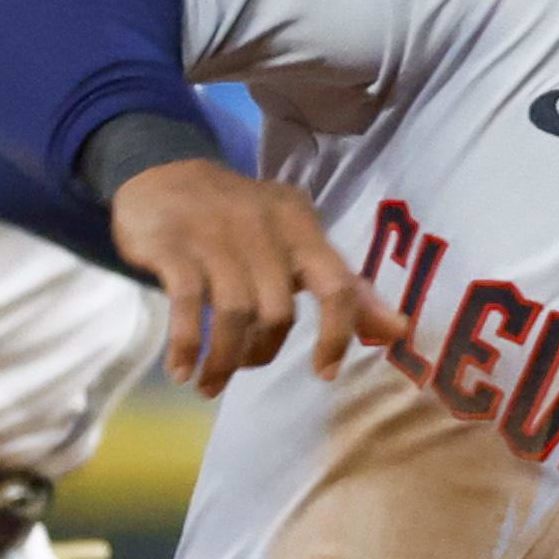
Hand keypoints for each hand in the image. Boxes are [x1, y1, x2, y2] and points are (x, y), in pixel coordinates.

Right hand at [108, 159, 403, 397]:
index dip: (336, 334)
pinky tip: (182, 369)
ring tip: (209, 383)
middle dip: (261, 353)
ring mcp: (214, 233)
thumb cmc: (238, 222)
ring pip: (235, 313)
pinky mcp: (172, 244)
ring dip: (224, 361)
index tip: (325, 373)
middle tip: (243, 368)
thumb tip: (398, 330)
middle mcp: (262, 225)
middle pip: (278, 310)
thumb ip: (344, 286)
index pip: (336, 284)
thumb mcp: (295, 242)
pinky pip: (188, 306)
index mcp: (300, 224)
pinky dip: (187, 346)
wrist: (160, 175)